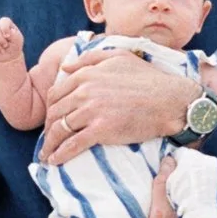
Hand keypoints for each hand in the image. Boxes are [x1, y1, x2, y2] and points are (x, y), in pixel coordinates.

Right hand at [0, 17, 23, 61]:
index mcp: (5, 24)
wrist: (8, 57)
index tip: (8, 36)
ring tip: (1, 50)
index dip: (5, 28)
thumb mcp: (18, 40)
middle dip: (1, 40)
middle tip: (6, 46)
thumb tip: (8, 33)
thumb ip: (15, 35)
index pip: (3, 21)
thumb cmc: (14, 46)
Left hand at [41, 49, 193, 165]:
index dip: (51, 109)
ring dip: (50, 144)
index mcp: (86, 74)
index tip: (52, 119)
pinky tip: (55, 161)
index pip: (56, 93)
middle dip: (48, 127)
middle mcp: (85, 91)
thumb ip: (89, 59)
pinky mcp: (101, 130)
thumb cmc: (147, 78)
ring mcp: (92, 111)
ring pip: (59, 129)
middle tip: (49, 138)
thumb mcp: (118, 57)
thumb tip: (65, 67)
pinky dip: (60, 154)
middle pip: (54, 112)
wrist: (169, 100)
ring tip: (47, 154)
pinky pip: (73, 144)